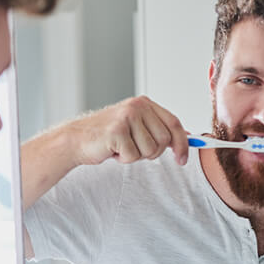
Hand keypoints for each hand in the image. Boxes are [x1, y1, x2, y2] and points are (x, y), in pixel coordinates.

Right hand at [68, 95, 189, 167]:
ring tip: (121, 147)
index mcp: (144, 103)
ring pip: (150, 150)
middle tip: (133, 148)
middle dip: (151, 152)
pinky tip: (112, 150)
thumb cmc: (107, 136)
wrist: (77, 139)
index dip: (182, 144)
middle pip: (164, 140)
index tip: (183, 159)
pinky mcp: (117, 131)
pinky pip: (133, 156)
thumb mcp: (137, 127)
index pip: (174, 123)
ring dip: (136, 156)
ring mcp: (127, 117)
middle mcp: (137, 106)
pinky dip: (123, 159)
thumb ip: (158, 130)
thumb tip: (186, 140)